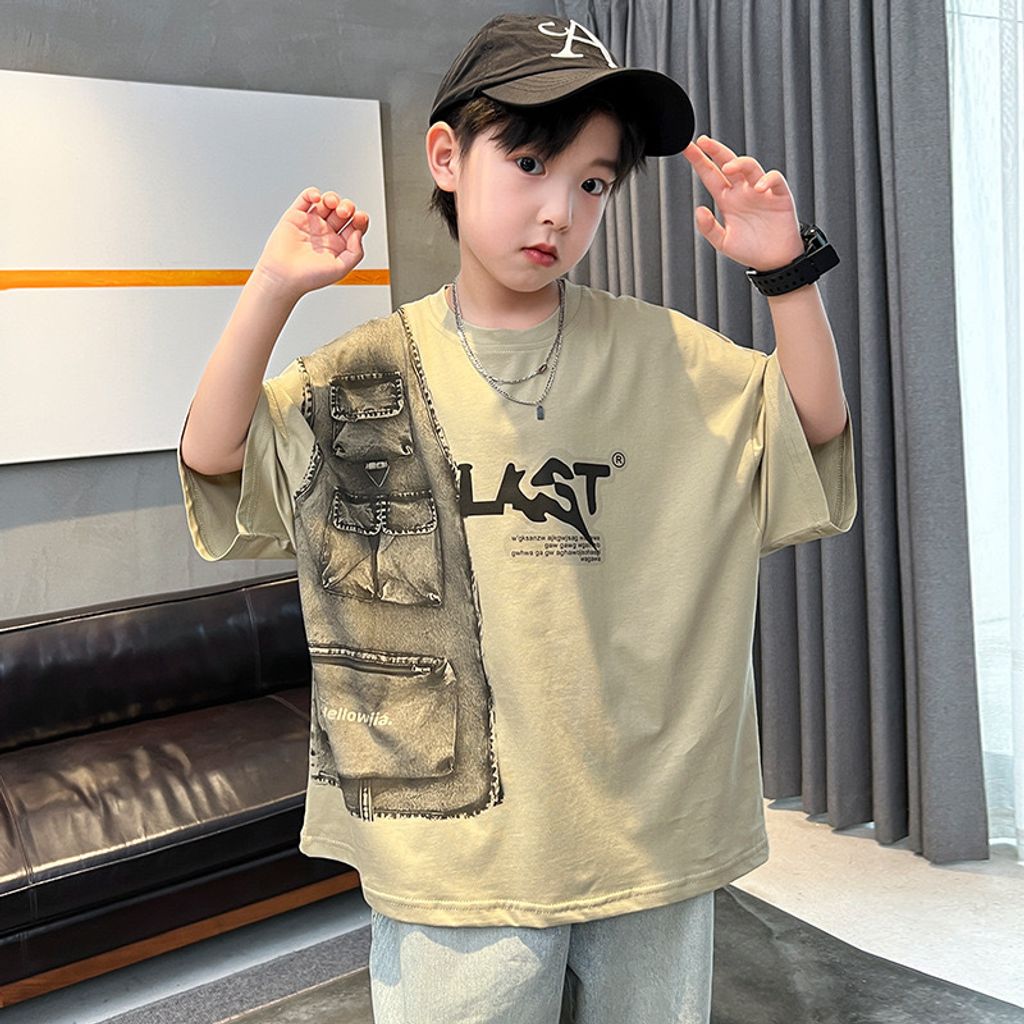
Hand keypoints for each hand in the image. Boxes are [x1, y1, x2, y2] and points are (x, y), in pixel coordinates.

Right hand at [253, 187, 369, 298]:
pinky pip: (305, 198)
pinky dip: (312, 193)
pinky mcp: (295, 216)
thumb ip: (356, 252)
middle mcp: (326, 233)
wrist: (283, 276)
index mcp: (339, 245)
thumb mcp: (341, 269)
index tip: (359, 219)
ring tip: (331, 204)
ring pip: (326, 202)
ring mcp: (311, 223)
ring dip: (332, 198)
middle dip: (347, 206)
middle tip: (344, 212)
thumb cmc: (309, 278)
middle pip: (343, 211)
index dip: (360, 219)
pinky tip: (317, 198)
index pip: (355, 226)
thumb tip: (358, 232)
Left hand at [682, 135, 802, 271]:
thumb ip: (709, 228)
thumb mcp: (724, 243)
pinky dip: (767, 179)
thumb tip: (699, 210)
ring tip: (728, 167)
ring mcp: (761, 191)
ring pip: (750, 167)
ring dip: (739, 163)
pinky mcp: (779, 195)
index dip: (699, 161)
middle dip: (716, 151)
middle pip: (729, 163)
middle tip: (703, 142)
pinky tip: (759, 188)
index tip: (687, 148)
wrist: (774, 261)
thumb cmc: (751, 250)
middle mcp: (743, 191)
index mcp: (727, 200)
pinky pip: (774, 179)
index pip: (711, 175)